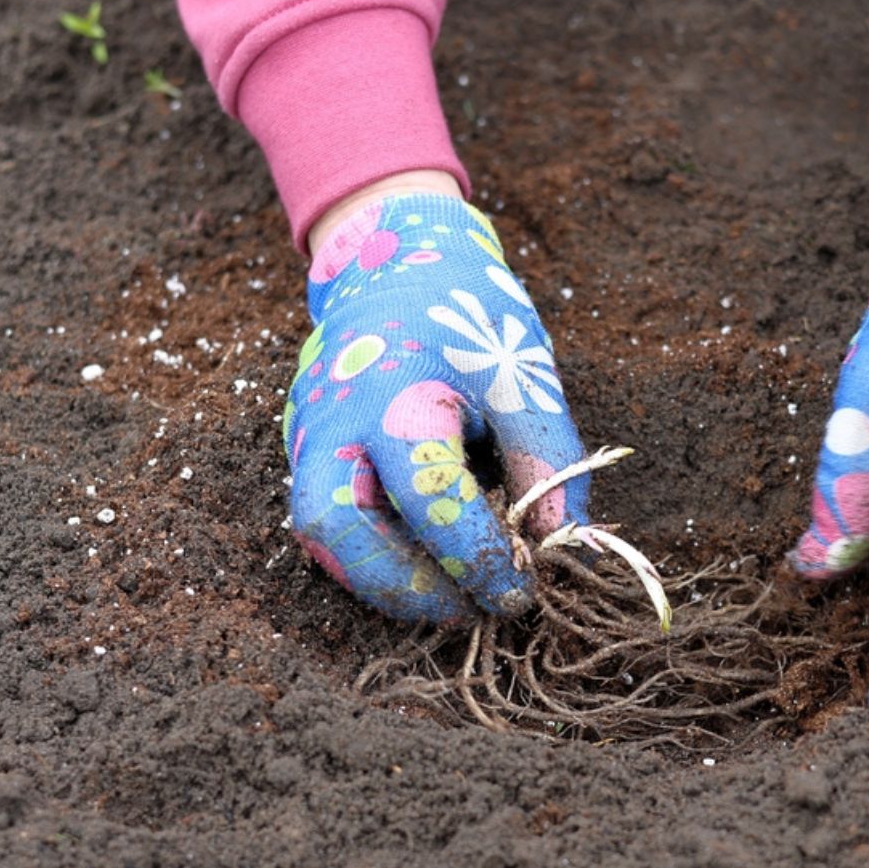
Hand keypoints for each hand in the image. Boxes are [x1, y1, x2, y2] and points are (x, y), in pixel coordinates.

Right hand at [283, 193, 587, 622]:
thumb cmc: (468, 315)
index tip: (525, 590)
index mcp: (397, 395)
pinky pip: (325, 521)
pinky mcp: (303, 449)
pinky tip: (424, 564)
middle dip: (404, 588)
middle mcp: (335, 421)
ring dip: (384, 581)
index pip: (432, 499)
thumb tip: (565, 547)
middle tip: (471, 609)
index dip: (482, 558)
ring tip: (452, 597)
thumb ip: (547, 461)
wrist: (396, 258)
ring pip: (320, 536)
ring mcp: (308, 436)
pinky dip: (373, 555)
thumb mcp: (523, 378)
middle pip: (338, 531)